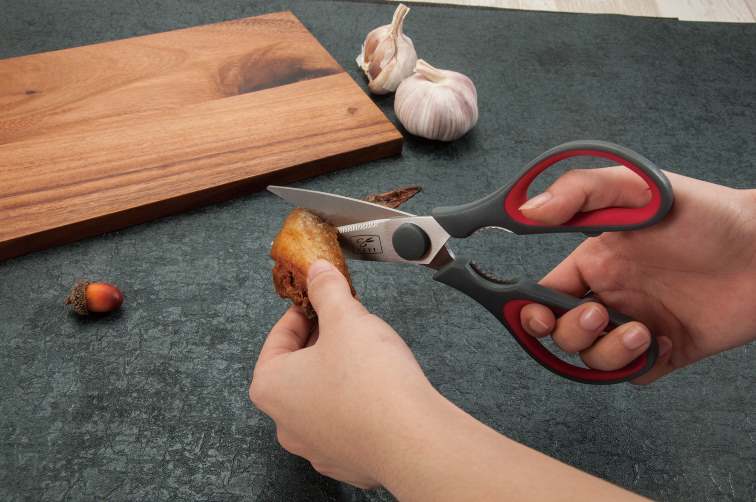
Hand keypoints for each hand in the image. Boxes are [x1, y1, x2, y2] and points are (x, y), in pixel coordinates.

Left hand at [249, 260, 436, 487]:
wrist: (412, 441)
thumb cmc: (370, 382)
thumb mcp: (346, 318)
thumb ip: (327, 290)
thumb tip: (318, 272)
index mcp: (271, 387)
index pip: (277, 340)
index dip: (301, 314)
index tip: (319, 302)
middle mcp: (286, 423)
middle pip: (297, 370)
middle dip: (320, 342)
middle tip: (345, 322)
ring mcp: (316, 447)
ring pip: (321, 398)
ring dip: (337, 373)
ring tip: (366, 353)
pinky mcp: (347, 461)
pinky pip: (345, 422)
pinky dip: (357, 403)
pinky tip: (379, 388)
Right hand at [519, 167, 755, 382]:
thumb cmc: (707, 214)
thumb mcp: (638, 189)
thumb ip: (579, 191)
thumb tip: (526, 211)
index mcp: (596, 262)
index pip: (543, 292)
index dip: (530, 308)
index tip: (536, 312)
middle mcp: (611, 295)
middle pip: (561, 332)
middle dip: (569, 331)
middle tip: (598, 314)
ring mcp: (637, 324)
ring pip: (593, 359)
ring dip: (607, 351)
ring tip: (641, 330)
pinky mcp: (666, 351)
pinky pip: (632, 375)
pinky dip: (637, 367)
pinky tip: (662, 341)